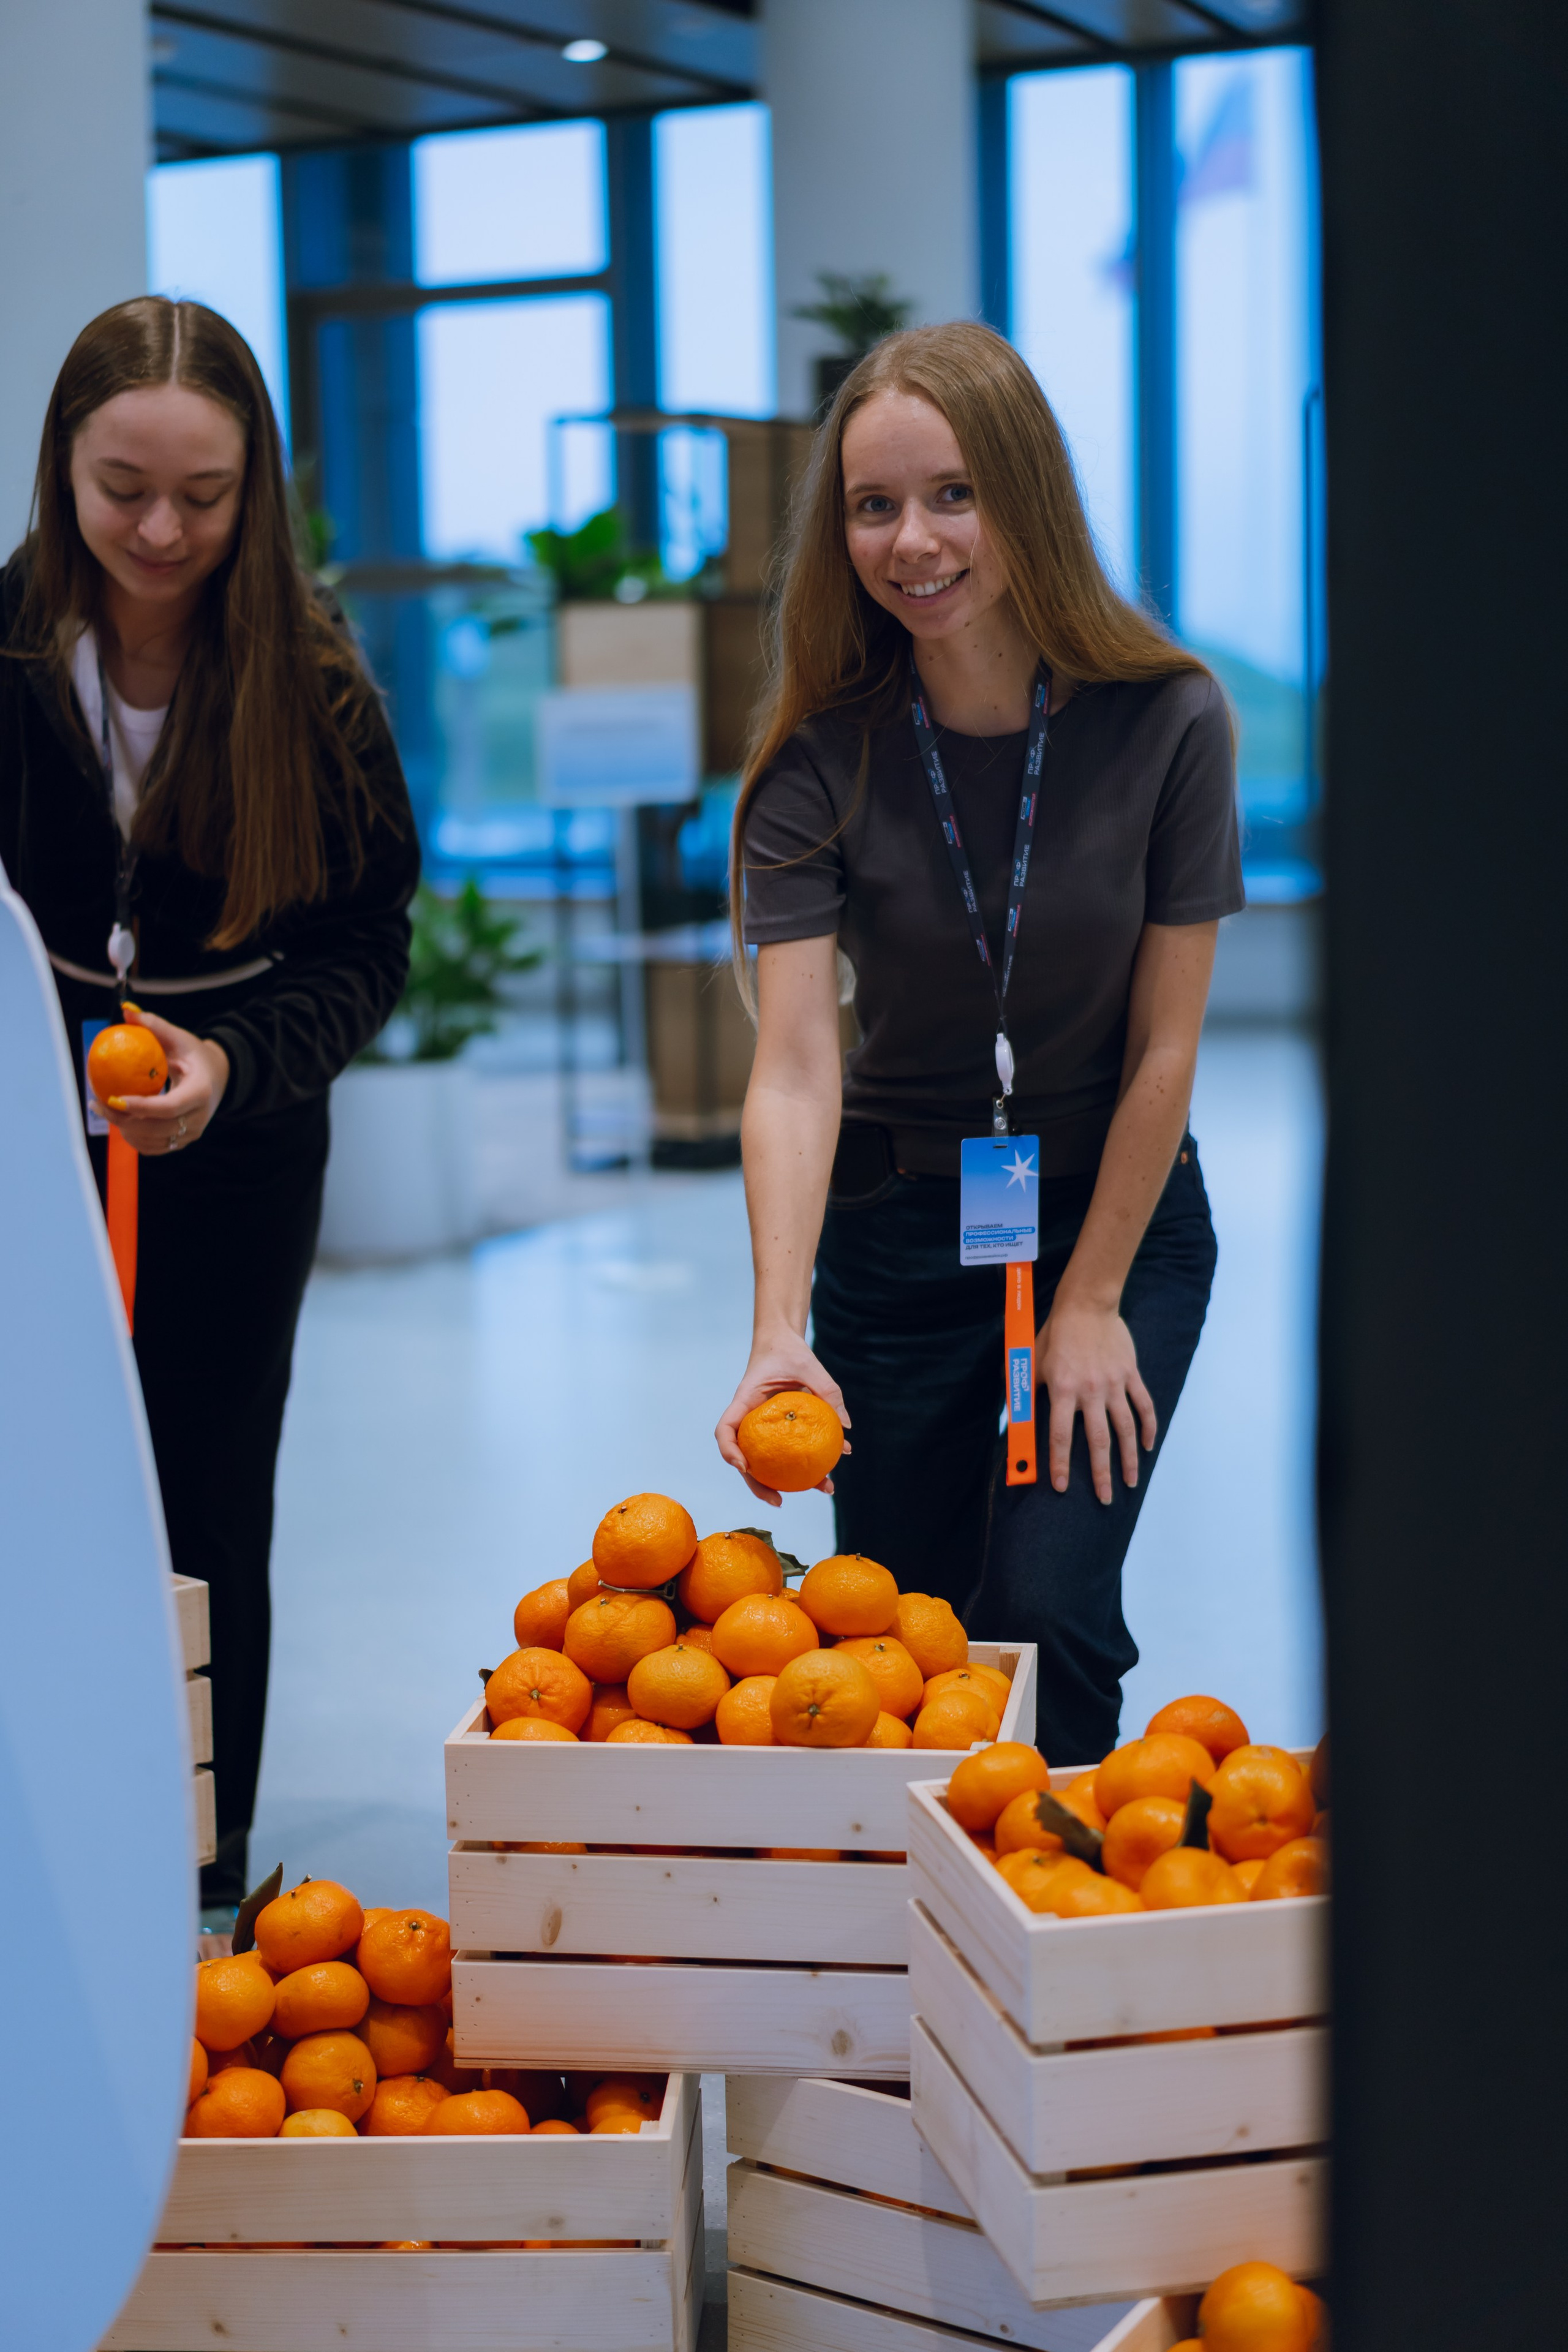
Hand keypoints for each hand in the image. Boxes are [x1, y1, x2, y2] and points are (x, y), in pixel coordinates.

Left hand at [96, 1004, 229, 1156]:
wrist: (217, 1078)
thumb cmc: (193, 1055)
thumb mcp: (178, 1037)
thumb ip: (153, 1025)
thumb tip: (126, 1009)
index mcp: (201, 1092)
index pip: (168, 1107)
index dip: (140, 1107)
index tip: (113, 1097)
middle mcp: (198, 1118)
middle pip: (156, 1128)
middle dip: (122, 1119)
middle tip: (98, 1102)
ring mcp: (190, 1134)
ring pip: (151, 1141)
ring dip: (123, 1128)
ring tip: (104, 1108)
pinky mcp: (181, 1142)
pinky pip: (152, 1147)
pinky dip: (132, 1136)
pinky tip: (118, 1119)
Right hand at [715, 1332, 851, 1506]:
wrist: (784, 1343)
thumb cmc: (789, 1350)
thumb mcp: (809, 1365)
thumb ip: (827, 1390)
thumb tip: (846, 1425)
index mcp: (745, 1401)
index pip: (726, 1429)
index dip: (730, 1452)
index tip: (745, 1467)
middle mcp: (750, 1418)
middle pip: (744, 1458)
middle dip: (757, 1484)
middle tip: (778, 1501)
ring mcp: (763, 1426)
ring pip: (769, 1460)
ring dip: (790, 1481)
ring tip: (823, 1489)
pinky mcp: (780, 1429)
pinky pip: (790, 1450)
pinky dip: (808, 1462)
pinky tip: (833, 1469)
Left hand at [1036, 1297, 1155, 1505]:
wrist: (1087, 1304)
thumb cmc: (1055, 1334)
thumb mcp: (1033, 1362)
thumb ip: (1027, 1393)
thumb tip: (1015, 1420)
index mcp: (1063, 1389)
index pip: (1060, 1435)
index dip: (1060, 1463)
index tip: (1062, 1486)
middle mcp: (1090, 1391)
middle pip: (1098, 1440)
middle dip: (1101, 1473)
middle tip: (1104, 1499)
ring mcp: (1114, 1384)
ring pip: (1125, 1428)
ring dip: (1128, 1458)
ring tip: (1129, 1482)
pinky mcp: (1130, 1375)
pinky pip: (1143, 1406)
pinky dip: (1147, 1428)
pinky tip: (1147, 1447)